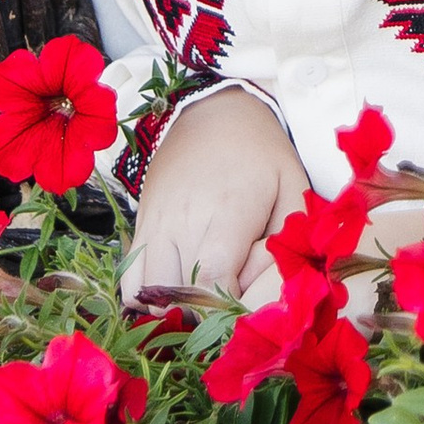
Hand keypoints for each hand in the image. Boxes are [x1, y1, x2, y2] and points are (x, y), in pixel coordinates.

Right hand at [123, 87, 310, 301]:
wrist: (214, 111)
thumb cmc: (262, 158)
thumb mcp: (294, 190)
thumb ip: (285, 248)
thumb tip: (260, 296)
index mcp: (228, 208)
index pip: (214, 282)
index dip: (232, 306)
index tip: (249, 296)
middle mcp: (183, 218)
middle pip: (184, 297)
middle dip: (212, 311)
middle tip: (234, 289)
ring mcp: (156, 223)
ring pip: (152, 296)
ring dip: (179, 309)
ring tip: (206, 291)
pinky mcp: (141, 226)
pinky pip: (129, 282)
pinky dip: (147, 298)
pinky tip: (175, 287)